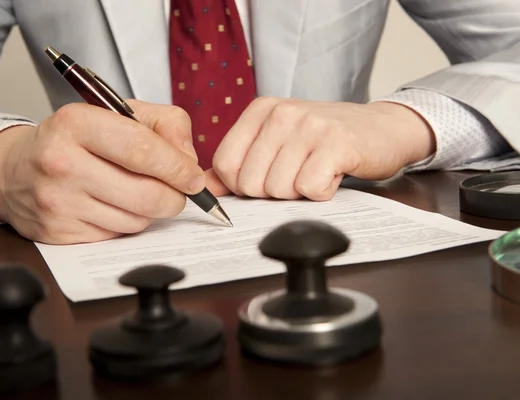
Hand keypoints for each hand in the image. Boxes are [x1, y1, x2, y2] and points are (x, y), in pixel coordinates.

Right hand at [0, 101, 203, 243]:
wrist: (13, 171)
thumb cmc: (75, 140)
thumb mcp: (118, 113)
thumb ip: (165, 125)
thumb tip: (189, 161)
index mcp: (76, 123)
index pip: (143, 151)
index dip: (179, 168)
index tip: (194, 178)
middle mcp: (61, 162)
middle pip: (146, 195)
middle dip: (175, 197)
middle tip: (178, 192)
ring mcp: (57, 202)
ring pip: (136, 220)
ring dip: (150, 211)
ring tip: (137, 192)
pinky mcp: (58, 233)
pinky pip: (116, 235)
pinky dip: (126, 223)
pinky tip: (113, 206)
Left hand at [205, 97, 434, 199]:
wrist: (382, 129)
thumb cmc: (325, 141)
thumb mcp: (277, 143)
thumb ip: (239, 163)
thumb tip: (204, 186)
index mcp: (260, 110)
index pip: (224, 164)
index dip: (241, 186)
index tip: (265, 181)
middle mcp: (282, 113)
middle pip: (249, 183)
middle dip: (273, 192)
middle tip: (298, 174)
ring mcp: (309, 126)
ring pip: (279, 190)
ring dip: (299, 193)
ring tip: (316, 171)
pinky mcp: (336, 144)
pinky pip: (310, 189)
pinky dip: (322, 193)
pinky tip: (332, 175)